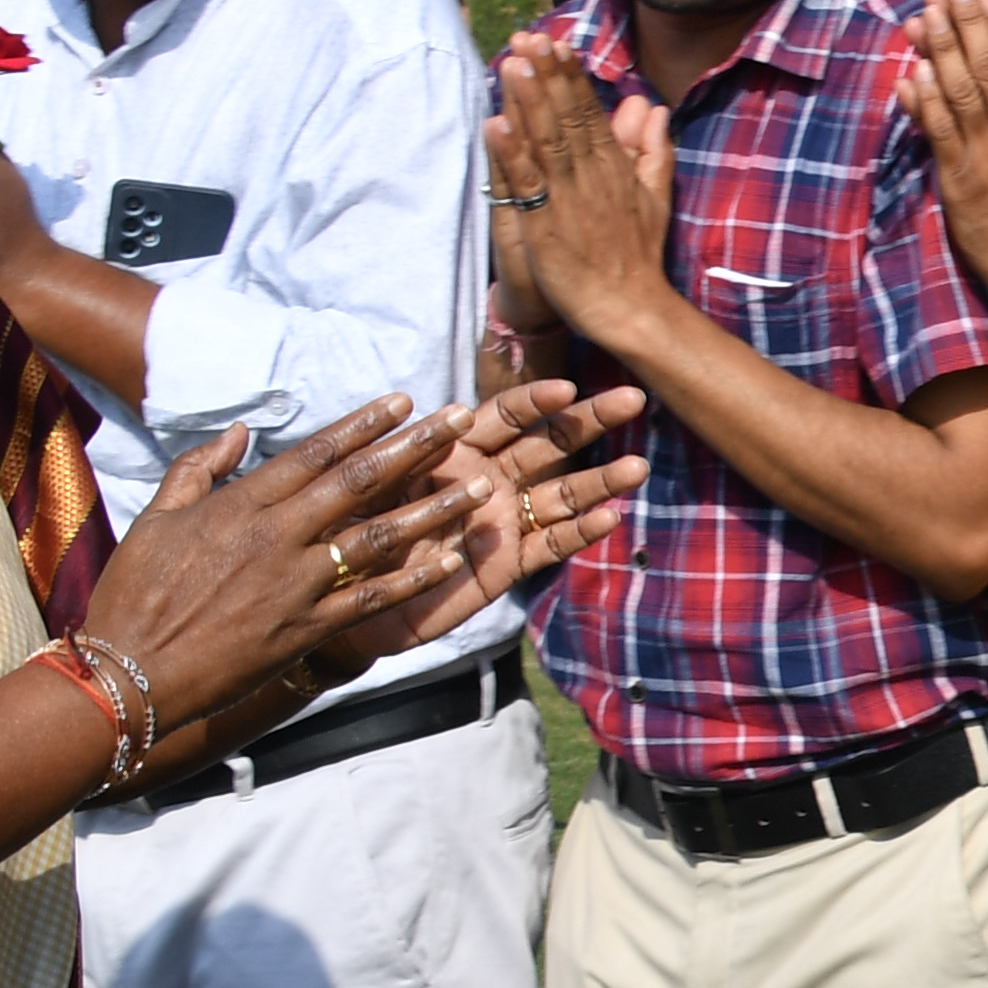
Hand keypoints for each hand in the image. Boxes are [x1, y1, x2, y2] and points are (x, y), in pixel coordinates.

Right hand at [73, 401, 520, 727]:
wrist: (128, 673)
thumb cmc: (133, 595)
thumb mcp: (155, 518)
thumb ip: (198, 469)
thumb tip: (240, 432)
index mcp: (240, 505)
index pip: (315, 453)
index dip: (364, 424)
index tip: (405, 401)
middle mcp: (275, 536)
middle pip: (359, 481)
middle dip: (416, 447)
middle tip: (463, 420)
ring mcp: (295, 584)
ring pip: (378, 537)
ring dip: (434, 509)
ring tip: (481, 487)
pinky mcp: (305, 629)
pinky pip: (371, 600)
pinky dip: (414, 580)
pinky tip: (453, 562)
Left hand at [308, 379, 655, 665]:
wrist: (349, 600)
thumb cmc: (351, 533)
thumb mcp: (371, 486)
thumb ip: (407, 452)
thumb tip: (445, 413)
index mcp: (457, 451)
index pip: (505, 415)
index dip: (536, 400)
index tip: (567, 387)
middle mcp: (490, 479)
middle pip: (550, 443)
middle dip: (591, 420)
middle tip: (633, 399)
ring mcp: (505, 520)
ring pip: (563, 494)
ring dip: (601, 480)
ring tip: (638, 467)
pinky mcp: (509, 563)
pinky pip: (550, 545)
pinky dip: (581, 533)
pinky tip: (610, 518)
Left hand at [487, 46, 677, 341]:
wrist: (630, 306)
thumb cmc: (637, 255)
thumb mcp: (654, 196)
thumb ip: (652, 150)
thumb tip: (653, 108)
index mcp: (613, 167)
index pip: (588, 112)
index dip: (569, 77)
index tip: (554, 43)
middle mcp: (591, 175)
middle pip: (565, 117)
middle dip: (546, 75)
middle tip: (528, 37)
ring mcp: (568, 199)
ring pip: (545, 141)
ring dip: (528, 102)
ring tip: (513, 64)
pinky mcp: (547, 225)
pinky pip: (527, 184)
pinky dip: (511, 154)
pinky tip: (496, 125)